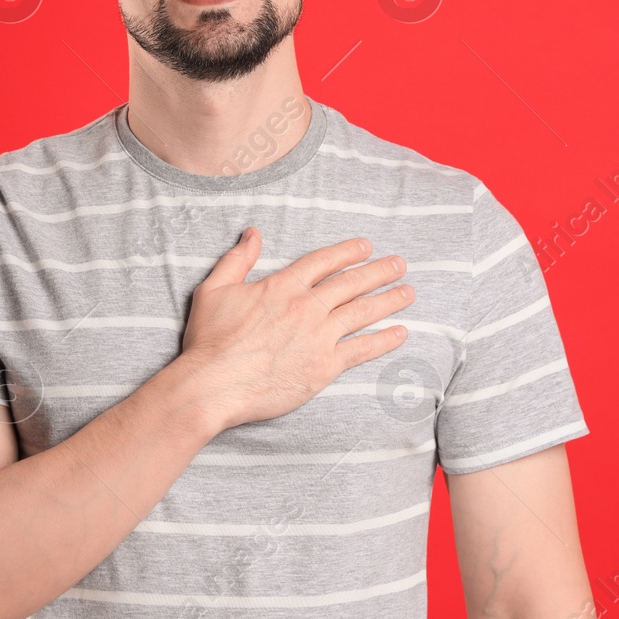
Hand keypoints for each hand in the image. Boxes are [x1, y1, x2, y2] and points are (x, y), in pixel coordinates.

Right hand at [176, 226, 415, 431]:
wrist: (213, 385)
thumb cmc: (209, 340)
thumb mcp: (214, 289)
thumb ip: (237, 259)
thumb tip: (253, 233)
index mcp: (282, 286)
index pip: (324, 261)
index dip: (348, 252)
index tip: (366, 247)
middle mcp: (306, 307)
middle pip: (351, 283)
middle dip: (379, 271)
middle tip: (399, 264)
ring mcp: (319, 336)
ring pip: (363, 312)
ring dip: (389, 300)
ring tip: (409, 292)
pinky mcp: (324, 367)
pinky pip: (362, 350)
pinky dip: (384, 340)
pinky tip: (400, 333)